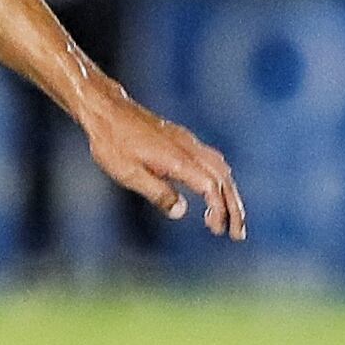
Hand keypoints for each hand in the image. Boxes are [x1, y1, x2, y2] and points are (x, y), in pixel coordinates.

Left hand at [78, 85, 246, 237]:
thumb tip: (180, 211)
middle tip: (237, 234)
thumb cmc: (112, 142)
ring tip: (230, 218)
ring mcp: (187, 142)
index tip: (217, 230)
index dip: (219, 210)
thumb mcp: (128, 173)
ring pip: (220, 169)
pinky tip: (214, 191)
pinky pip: (212, 160)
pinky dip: (220, 179)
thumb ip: (157, 193)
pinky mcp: (182, 139)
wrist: (107, 110)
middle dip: (234, 207)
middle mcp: (189, 148)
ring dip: (229, 194)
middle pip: (224, 179)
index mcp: (177, 159)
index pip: (211, 187)